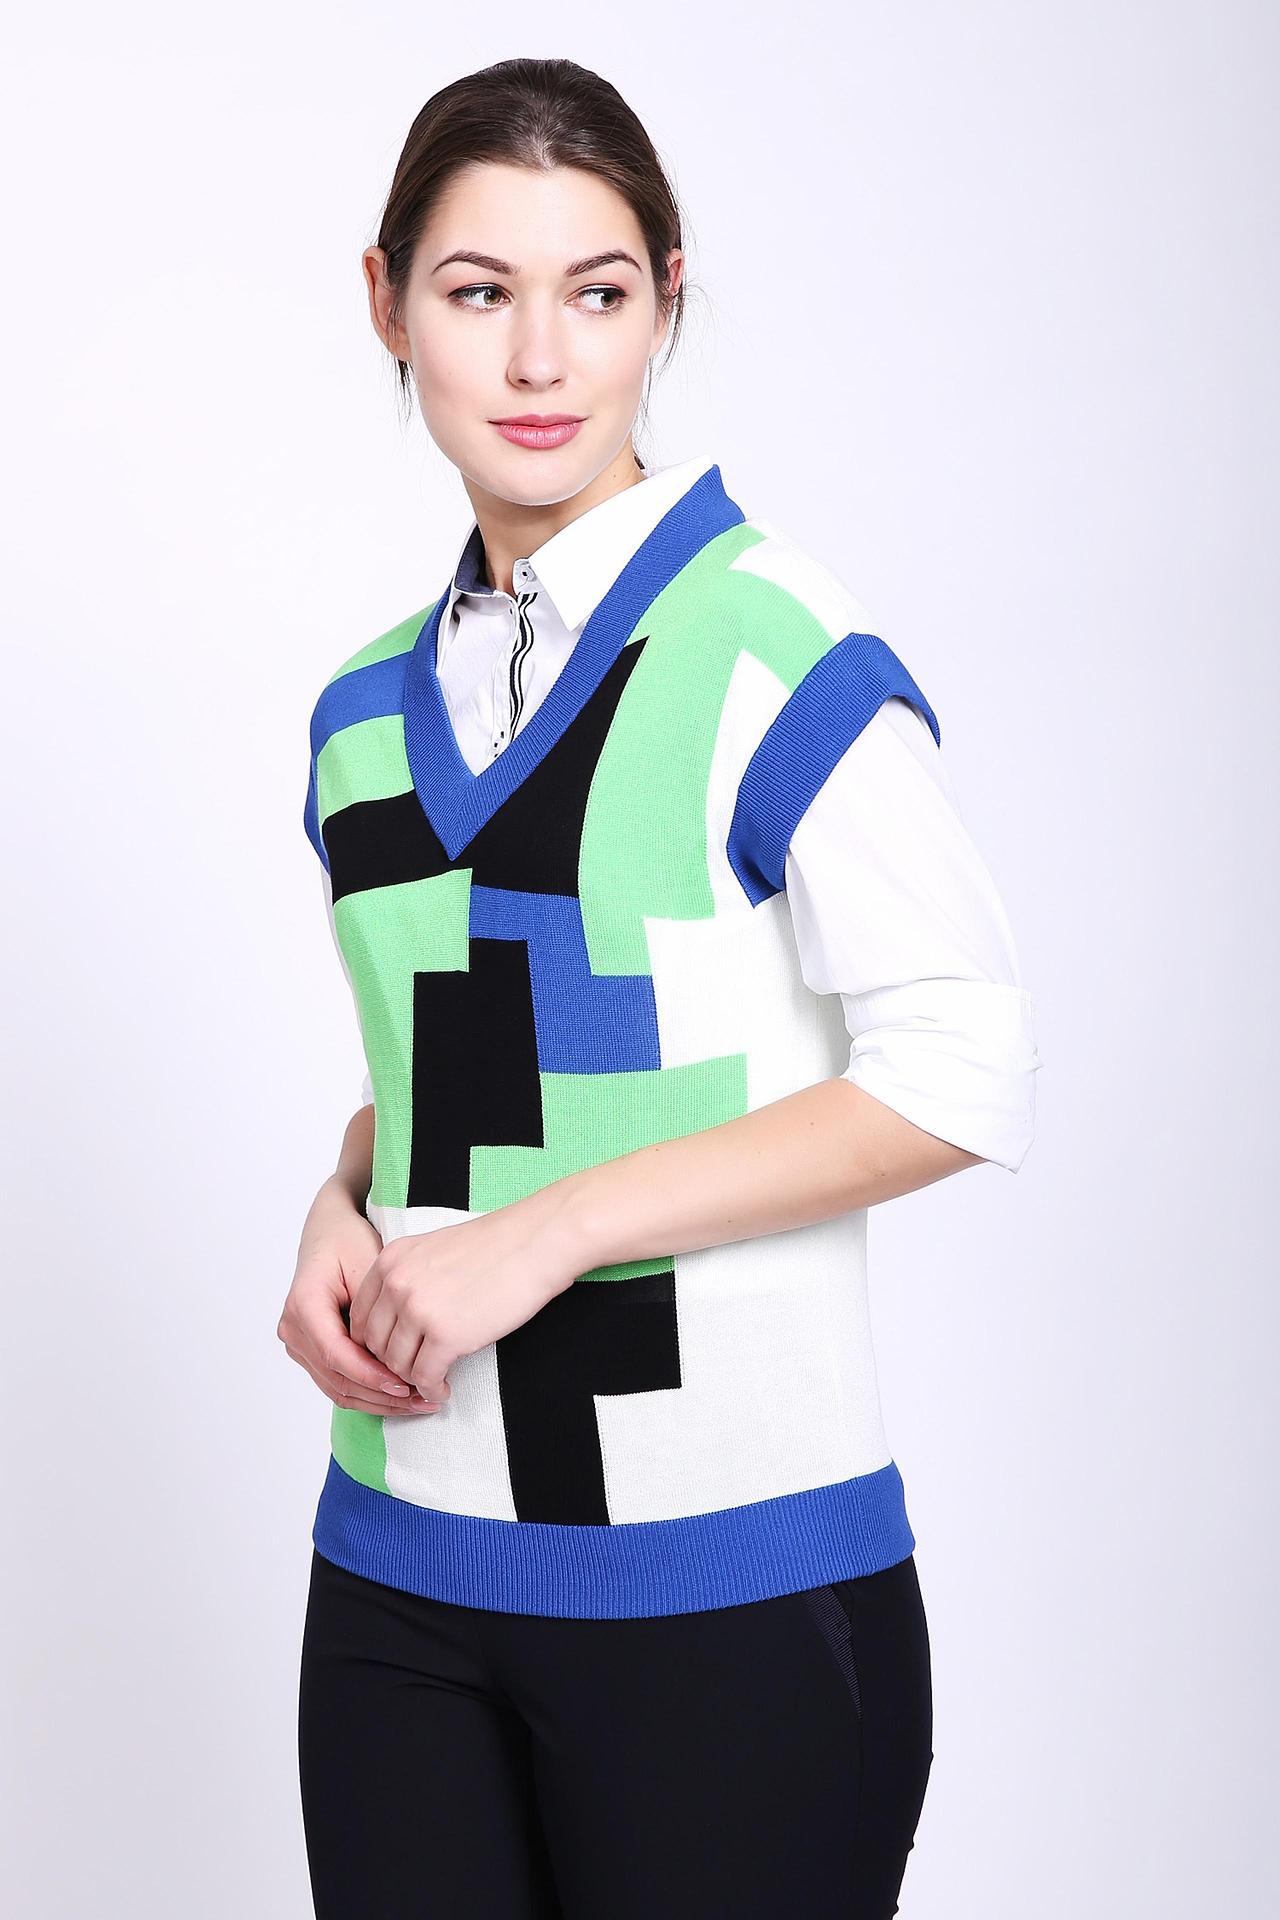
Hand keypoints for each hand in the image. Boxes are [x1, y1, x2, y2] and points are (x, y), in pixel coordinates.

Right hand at [277, 1176, 436, 1414]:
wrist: (331, 1230)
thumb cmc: (349, 1241)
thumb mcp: (369, 1265)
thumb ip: (378, 1310)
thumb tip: (398, 1356)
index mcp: (304, 1304)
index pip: (337, 1354)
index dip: (372, 1375)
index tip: (407, 1385)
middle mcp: (294, 1328)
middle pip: (337, 1378)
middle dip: (382, 1395)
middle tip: (423, 1399)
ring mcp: (298, 1343)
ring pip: (338, 1388)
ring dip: (379, 1401)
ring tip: (419, 1402)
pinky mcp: (311, 1351)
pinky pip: (339, 1382)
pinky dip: (370, 1393)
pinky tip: (401, 1396)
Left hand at [348, 1189, 582, 1408]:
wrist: (536, 1242)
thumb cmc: (495, 1246)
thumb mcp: (433, 1249)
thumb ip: (407, 1278)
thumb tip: (397, 1320)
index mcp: (390, 1260)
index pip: (360, 1316)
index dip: (374, 1342)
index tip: (393, 1353)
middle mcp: (396, 1284)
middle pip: (374, 1344)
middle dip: (391, 1364)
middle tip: (413, 1372)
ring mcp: (419, 1310)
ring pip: (396, 1365)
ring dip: (412, 1379)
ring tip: (432, 1382)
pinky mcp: (446, 1336)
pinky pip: (424, 1377)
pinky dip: (432, 1390)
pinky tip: (444, 1390)